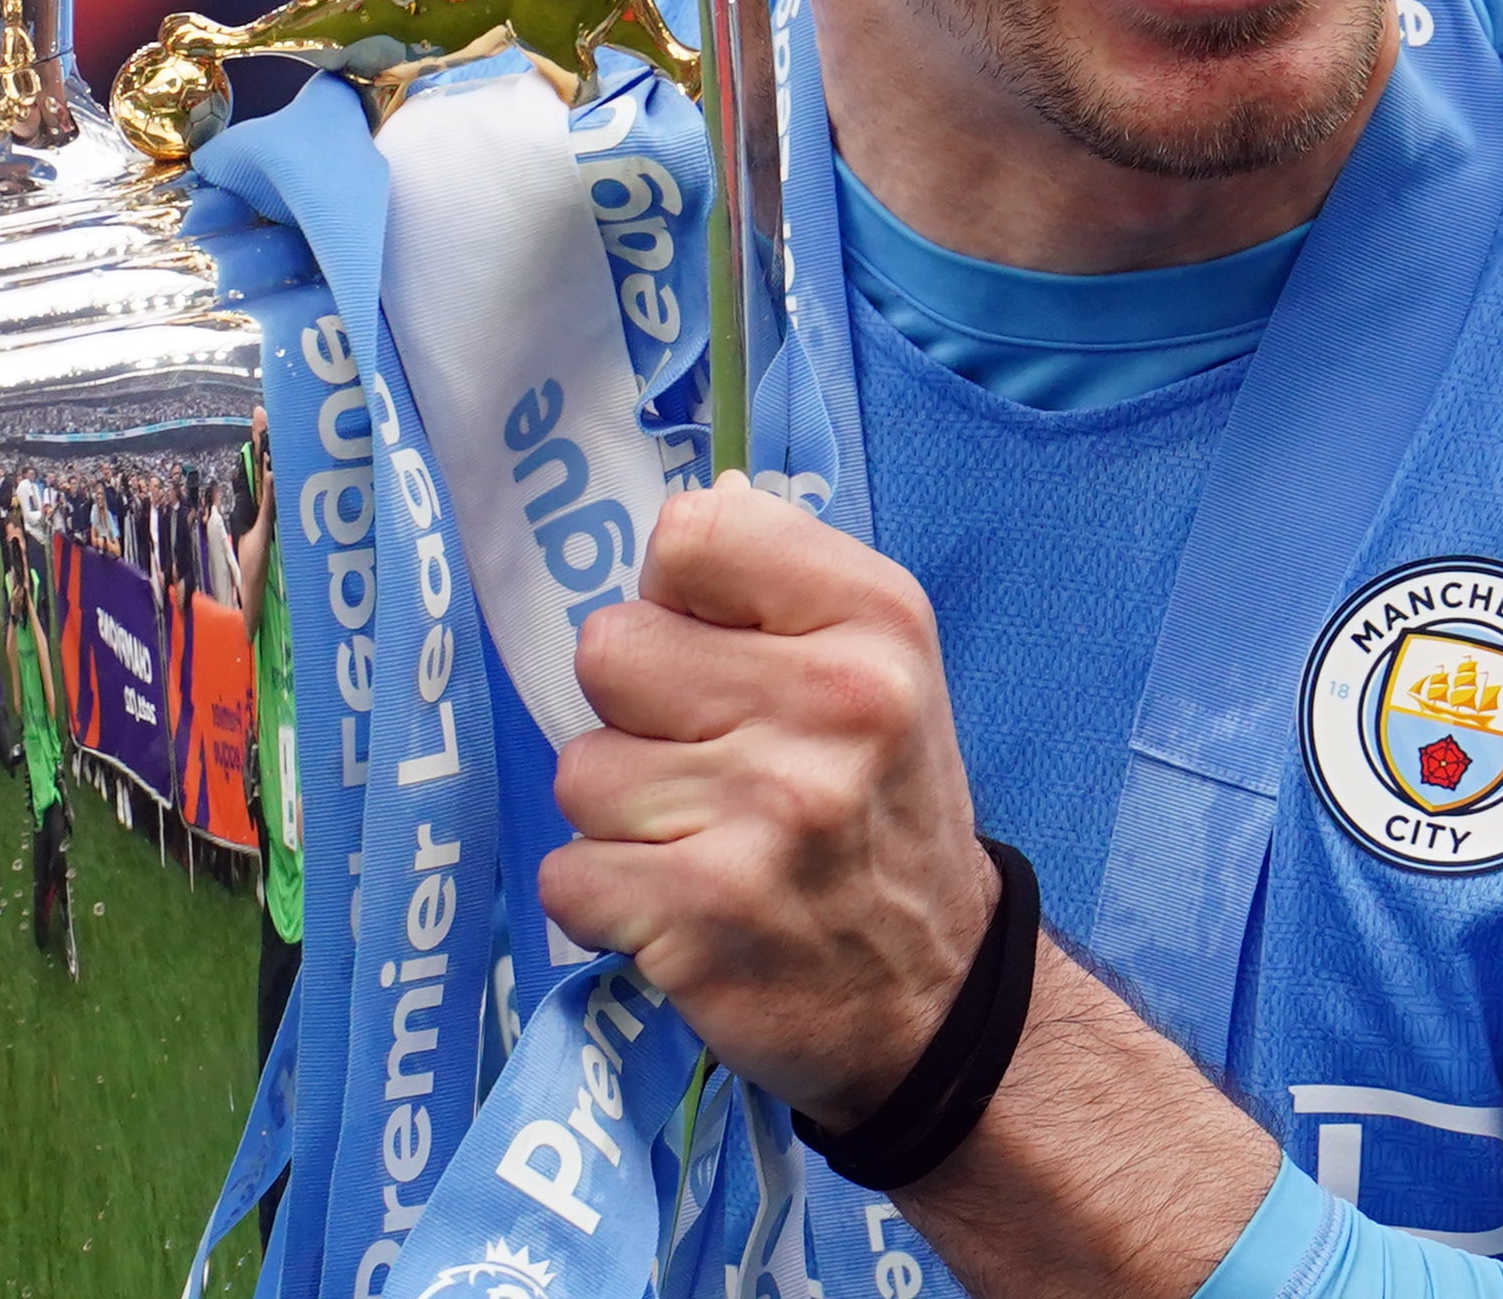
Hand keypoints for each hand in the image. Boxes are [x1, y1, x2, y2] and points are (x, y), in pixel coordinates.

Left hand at [538, 474, 999, 1126]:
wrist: (937, 1000)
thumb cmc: (880, 809)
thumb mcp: (879, 664)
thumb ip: (782, 576)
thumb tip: (694, 501)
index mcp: (875, 618)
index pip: (692, 534)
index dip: (677, 600)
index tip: (721, 659)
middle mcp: (832, 704)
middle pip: (609, 649)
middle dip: (636, 716)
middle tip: (710, 769)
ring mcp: (768, 813)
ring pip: (579, 769)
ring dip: (621, 819)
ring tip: (704, 846)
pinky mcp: (703, 916)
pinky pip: (566, 873)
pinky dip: (605, 903)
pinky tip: (678, 912)